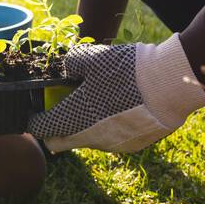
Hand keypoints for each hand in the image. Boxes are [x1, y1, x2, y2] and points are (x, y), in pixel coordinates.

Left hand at [27, 34, 204, 152]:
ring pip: (87, 140)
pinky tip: (121, 107)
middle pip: (60, 141)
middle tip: (64, 107)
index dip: (35, 118)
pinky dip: (109, 128)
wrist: (169, 86)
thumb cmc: (125, 71)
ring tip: (99, 101)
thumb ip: (72, 63)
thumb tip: (68, 68)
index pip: (40, 129)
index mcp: (71, 120)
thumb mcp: (92, 57)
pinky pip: (111, 140)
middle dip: (56, 128)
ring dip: (85, 126)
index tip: (38, 109)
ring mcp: (112, 146)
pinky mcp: (132, 146)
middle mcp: (88, 139)